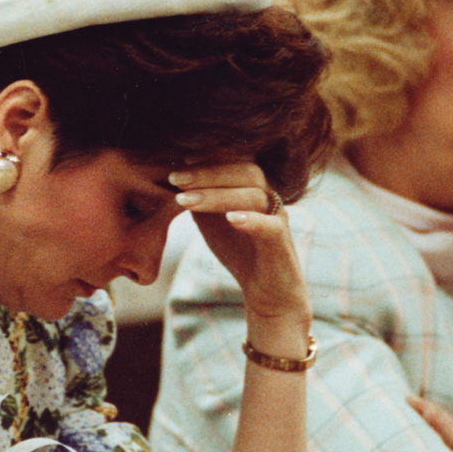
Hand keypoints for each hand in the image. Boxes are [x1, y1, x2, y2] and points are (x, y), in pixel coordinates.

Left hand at [170, 162, 308, 327]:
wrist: (268, 291)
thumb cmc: (240, 250)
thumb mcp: (211, 222)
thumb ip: (198, 200)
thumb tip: (171, 178)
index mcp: (252, 187)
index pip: (232, 162)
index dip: (204, 160)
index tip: (172, 164)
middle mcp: (268, 196)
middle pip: (244, 171)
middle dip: (207, 173)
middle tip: (175, 179)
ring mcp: (277, 217)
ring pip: (253, 196)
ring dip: (217, 196)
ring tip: (185, 202)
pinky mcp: (281, 242)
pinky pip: (270, 226)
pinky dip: (250, 220)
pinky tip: (229, 218)